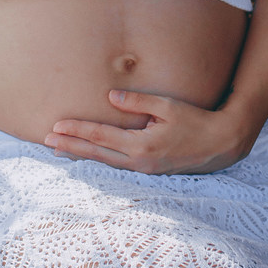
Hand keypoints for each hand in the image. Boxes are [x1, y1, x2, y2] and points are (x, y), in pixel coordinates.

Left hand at [44, 89, 261, 174]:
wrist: (221, 145)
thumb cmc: (196, 121)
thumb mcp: (168, 106)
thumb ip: (138, 101)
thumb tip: (110, 96)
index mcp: (142, 145)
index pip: (102, 136)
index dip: (78, 129)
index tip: (56, 125)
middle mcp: (139, 162)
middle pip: (96, 154)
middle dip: (70, 146)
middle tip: (46, 140)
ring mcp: (144, 170)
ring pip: (104, 163)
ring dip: (81, 155)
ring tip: (58, 150)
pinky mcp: (148, 171)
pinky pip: (116, 166)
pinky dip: (98, 161)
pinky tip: (88, 157)